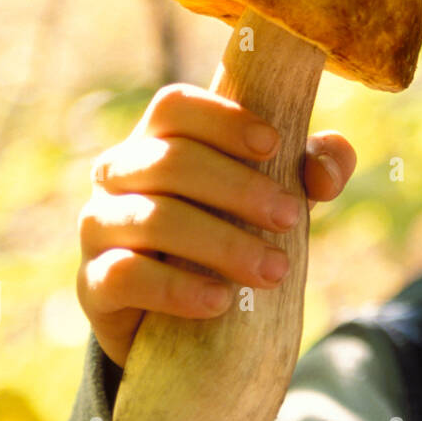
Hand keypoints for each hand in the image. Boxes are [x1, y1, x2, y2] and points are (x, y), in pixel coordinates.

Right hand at [76, 83, 356, 368]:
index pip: (174, 105)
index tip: (274, 145)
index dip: (223, 120)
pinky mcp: (94, 283)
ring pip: (153, 219)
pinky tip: (220, 301)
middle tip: (292, 218)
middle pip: (171, 161)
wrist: (180, 315)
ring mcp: (99, 225)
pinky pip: (125, 275)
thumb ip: (314, 169)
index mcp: (159, 138)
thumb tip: (327, 170)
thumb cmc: (233, 228)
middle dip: (239, 189)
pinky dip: (177, 288)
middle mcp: (119, 173)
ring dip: (222, 244)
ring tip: (275, 271)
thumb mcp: (278, 194)